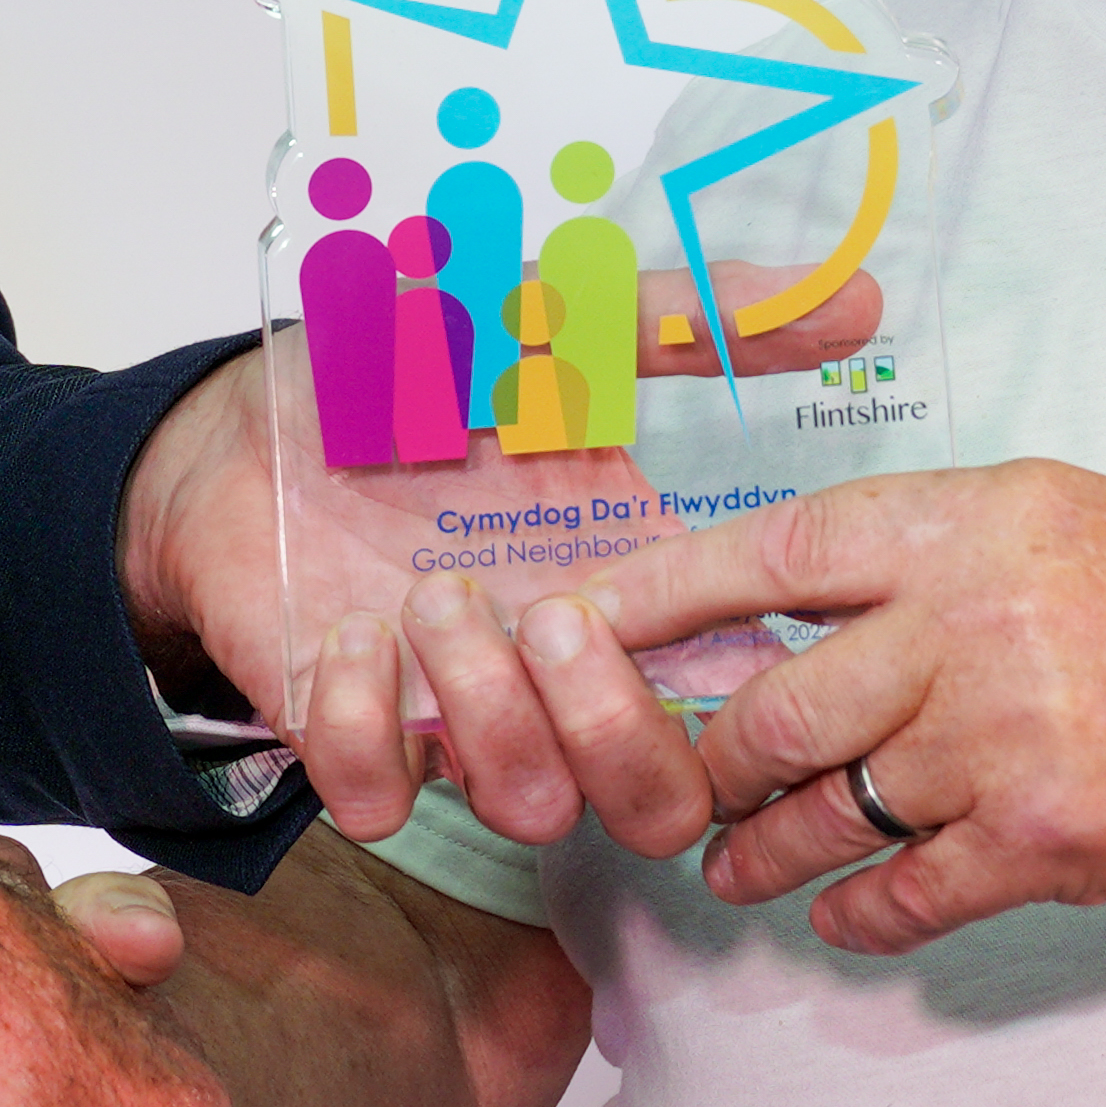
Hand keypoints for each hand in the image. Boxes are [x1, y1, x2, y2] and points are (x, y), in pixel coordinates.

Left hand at [116, 271, 883, 850]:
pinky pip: (377, 799)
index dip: (744, 683)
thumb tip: (852, 299)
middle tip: (551, 612)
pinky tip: (352, 633)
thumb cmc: (410, 379)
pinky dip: (363, 726)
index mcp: (633, 596)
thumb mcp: (555, 328)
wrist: (253, 420)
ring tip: (434, 598)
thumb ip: (691, 321)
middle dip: (616, 727)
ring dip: (489, 710)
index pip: (742, 702)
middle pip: (658, 806)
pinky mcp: (349, 735)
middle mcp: (557, 680)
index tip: (678, 585)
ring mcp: (456, 720)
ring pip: (527, 807)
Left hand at [558, 461, 1105, 954]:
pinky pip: (901, 889)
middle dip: (710, 760)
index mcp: (961, 525)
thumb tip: (793, 590)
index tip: (576, 627)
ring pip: (822, 809)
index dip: (657, 598)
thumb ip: (924, 548)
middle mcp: (966, 625)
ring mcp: (997, 739)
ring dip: (763, 849)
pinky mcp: (1035, 842)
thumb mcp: (1056, 516)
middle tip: (672, 785)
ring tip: (736, 865)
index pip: (766, 556)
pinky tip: (842, 914)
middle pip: (773, 709)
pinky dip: (857, 910)